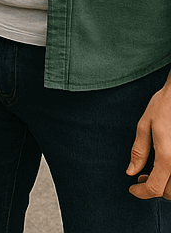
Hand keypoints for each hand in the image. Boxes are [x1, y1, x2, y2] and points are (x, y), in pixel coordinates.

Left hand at [128, 76, 170, 197]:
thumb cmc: (164, 106)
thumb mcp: (145, 125)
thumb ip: (139, 151)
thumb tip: (131, 172)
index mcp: (168, 158)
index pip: (154, 188)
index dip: (141, 192)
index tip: (131, 189)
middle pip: (169, 192)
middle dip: (153, 190)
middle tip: (139, 178)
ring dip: (165, 186)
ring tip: (151, 173)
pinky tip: (166, 168)